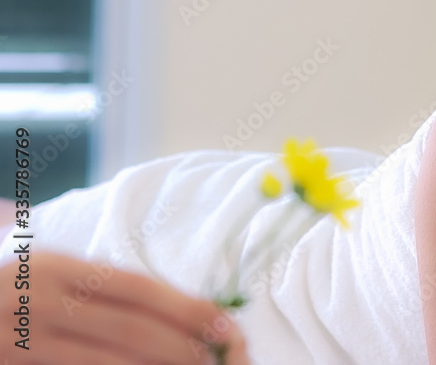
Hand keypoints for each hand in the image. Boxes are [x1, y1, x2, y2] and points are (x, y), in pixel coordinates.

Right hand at [0, 251, 248, 363]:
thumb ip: (103, 291)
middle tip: (221, 360)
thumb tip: (183, 311)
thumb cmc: (11, 300)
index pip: (138, 289)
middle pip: (131, 328)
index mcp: (56, 268)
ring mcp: (20, 342)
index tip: (226, 326)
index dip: (188, 309)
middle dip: (184, 348)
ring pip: (109, 362)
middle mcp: (38, 301)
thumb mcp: (48, 279)